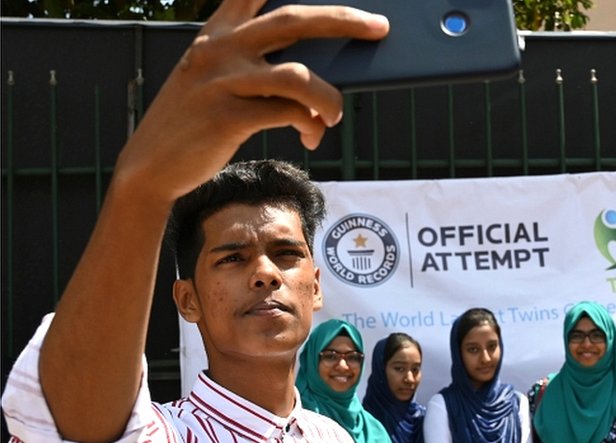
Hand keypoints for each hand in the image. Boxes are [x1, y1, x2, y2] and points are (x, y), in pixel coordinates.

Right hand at [113, 0, 388, 204]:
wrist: (150, 167)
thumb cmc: (197, 122)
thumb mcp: (215, 77)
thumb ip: (255, 61)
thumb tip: (320, 71)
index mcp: (218, 31)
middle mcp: (221, 47)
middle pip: (296, 19)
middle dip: (345, 20)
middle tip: (380, 27)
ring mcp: (224, 80)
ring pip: (300, 76)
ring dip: (330, 98)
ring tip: (334, 114)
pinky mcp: (228, 116)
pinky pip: (291, 114)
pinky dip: (311, 125)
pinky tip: (312, 136)